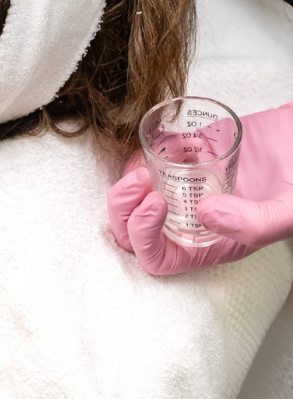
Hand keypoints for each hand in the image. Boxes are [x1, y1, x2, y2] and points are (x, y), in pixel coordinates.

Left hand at [108, 101, 292, 273]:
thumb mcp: (290, 211)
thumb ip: (254, 222)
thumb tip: (205, 214)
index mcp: (212, 244)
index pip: (159, 258)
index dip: (144, 236)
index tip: (157, 202)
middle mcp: (193, 219)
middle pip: (134, 230)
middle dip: (123, 208)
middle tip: (141, 178)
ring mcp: (186, 187)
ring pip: (135, 197)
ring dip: (126, 183)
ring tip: (143, 161)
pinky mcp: (186, 156)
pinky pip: (151, 160)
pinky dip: (141, 152)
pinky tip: (155, 141)